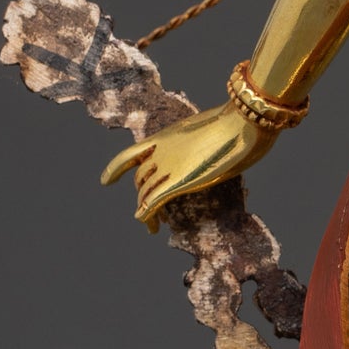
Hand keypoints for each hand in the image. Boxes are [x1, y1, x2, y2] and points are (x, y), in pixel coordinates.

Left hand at [101, 104, 274, 230]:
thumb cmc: (237, 124)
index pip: (131, 155)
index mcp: (165, 137)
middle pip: (140, 179)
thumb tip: (214, 150)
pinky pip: (153, 202)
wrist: (243, 121)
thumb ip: (203, 142)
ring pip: (145, 193)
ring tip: (154, 226)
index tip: (106, 182)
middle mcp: (161, 152)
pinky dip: (147, 215)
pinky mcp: (179, 182)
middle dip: (142, 196)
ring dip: (146, 212)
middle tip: (152, 213)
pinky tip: (150, 226)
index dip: (115, 169)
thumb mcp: (212, 130)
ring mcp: (168, 166)